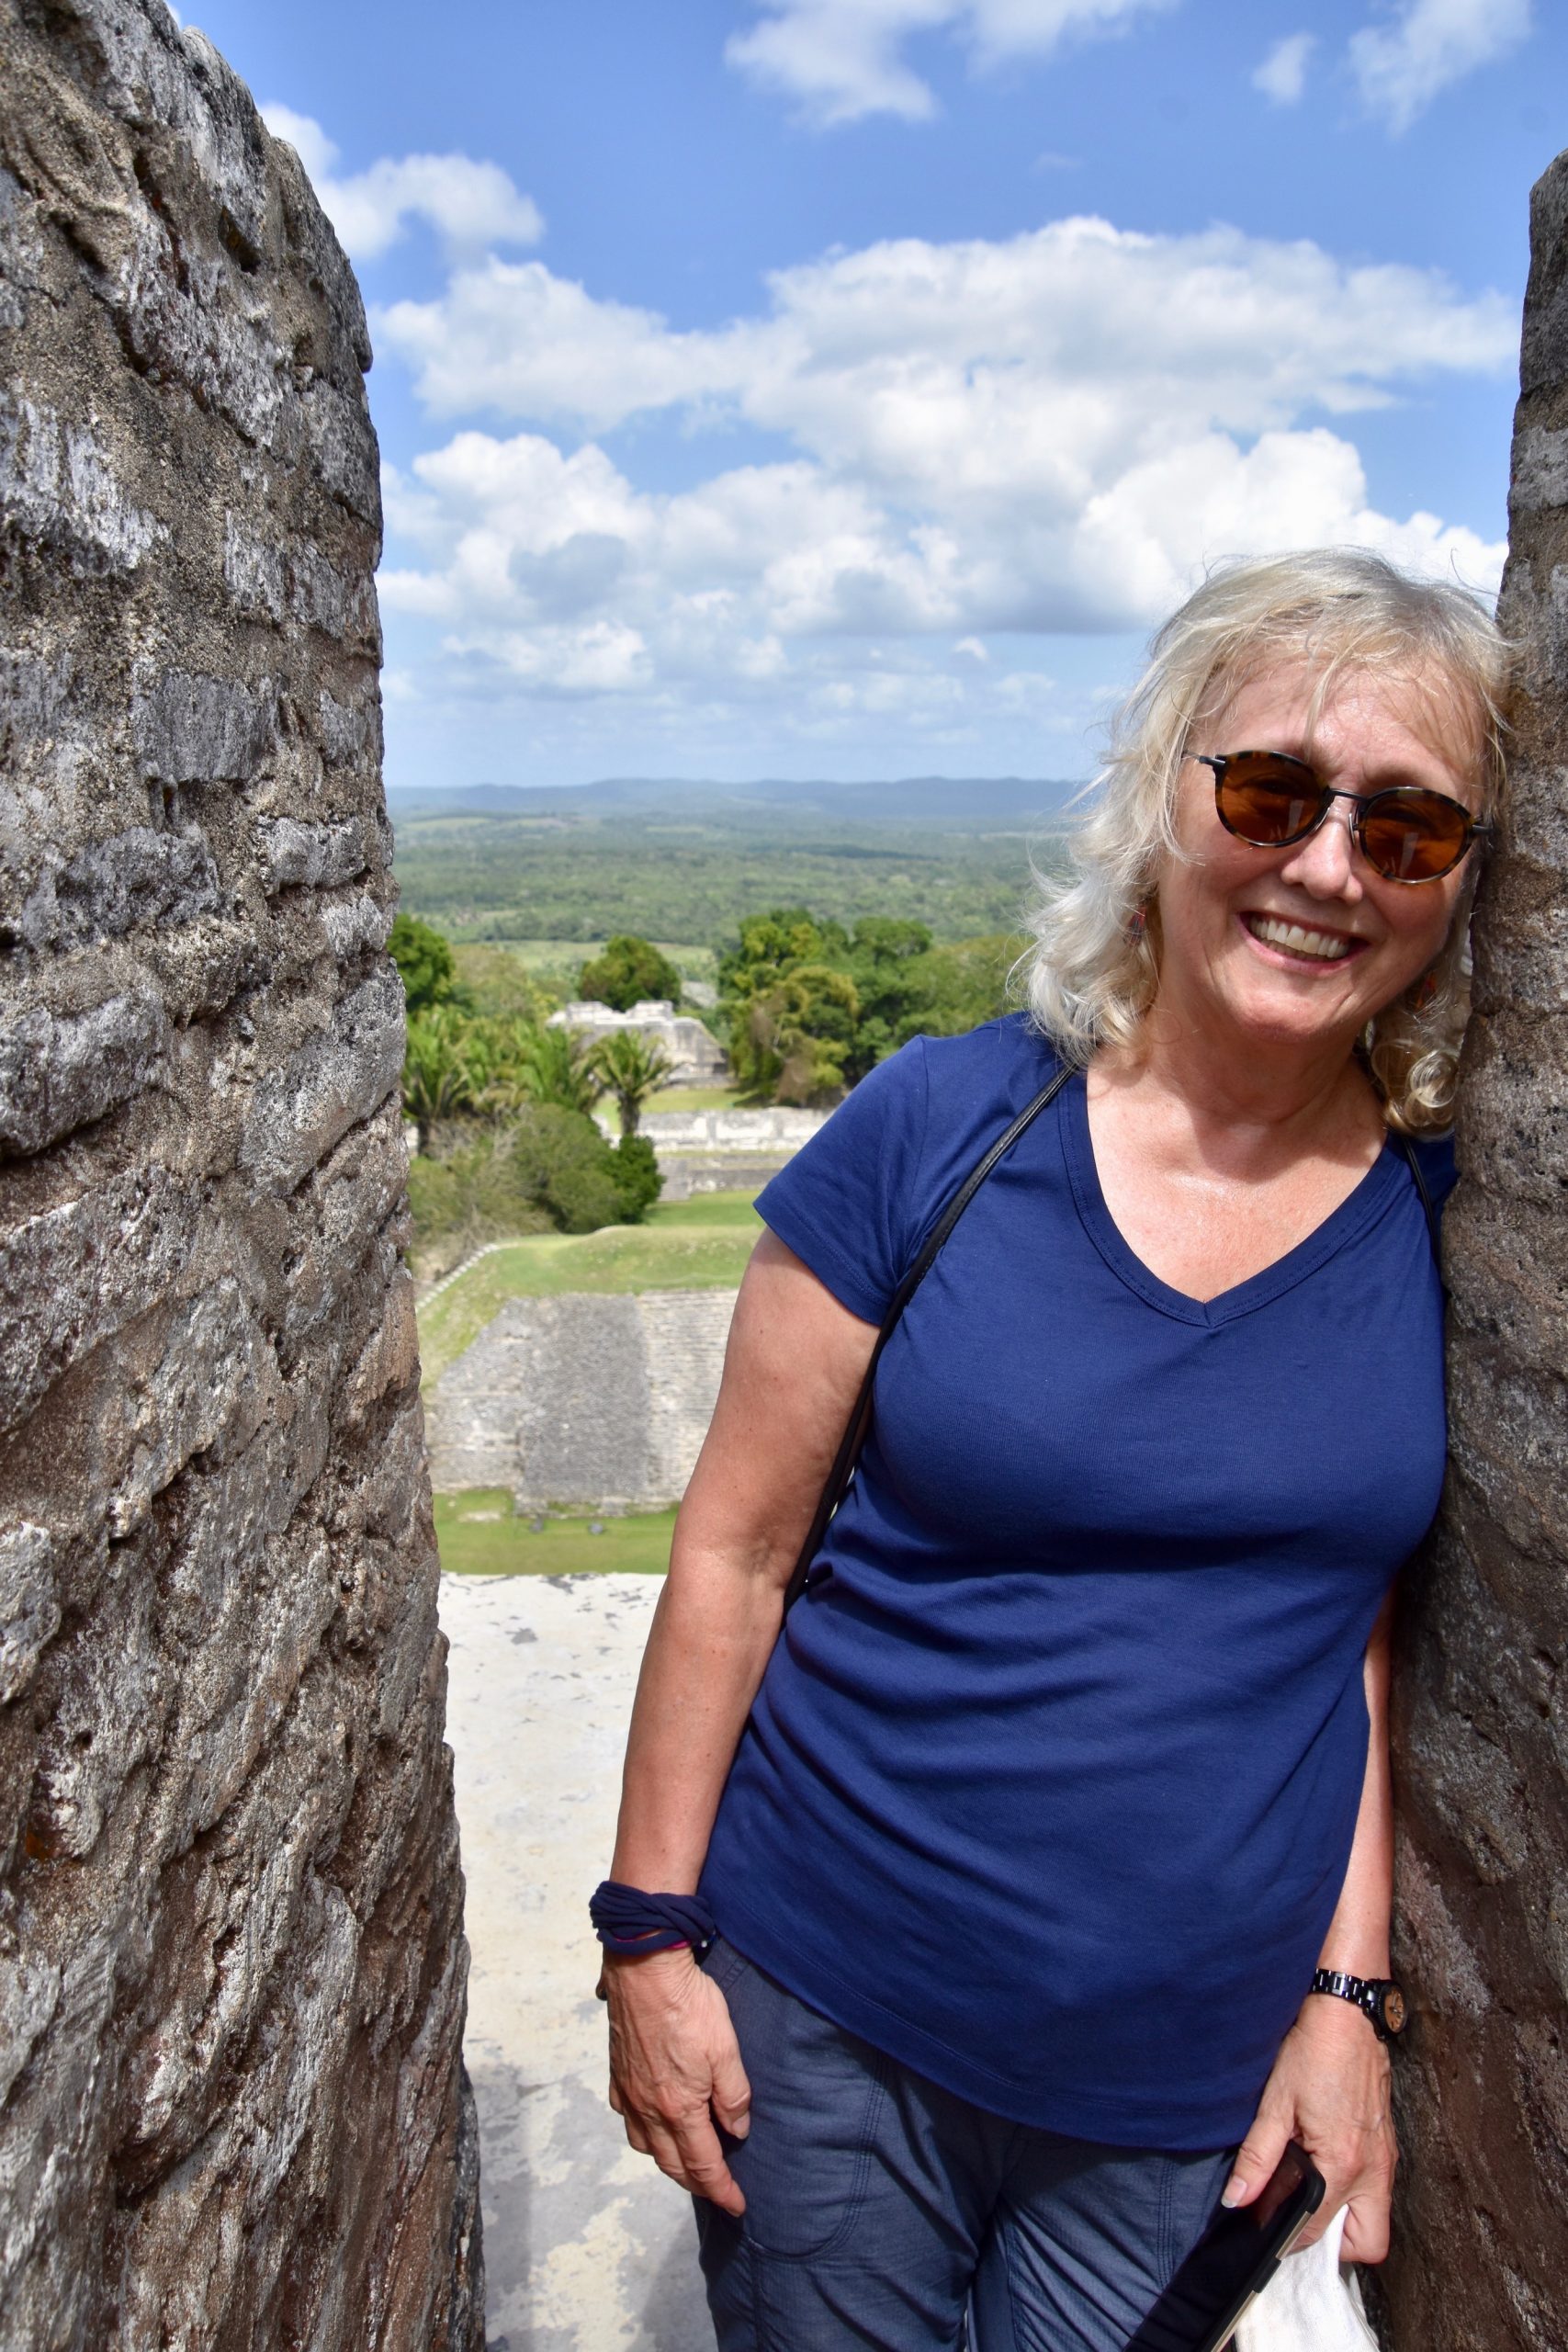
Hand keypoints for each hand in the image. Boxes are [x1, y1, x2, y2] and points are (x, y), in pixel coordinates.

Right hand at [602, 1946, 752, 2215]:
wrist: (644, 1968)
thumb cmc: (688, 2004)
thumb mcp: (726, 2049)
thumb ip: (734, 2096)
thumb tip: (737, 2130)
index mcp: (678, 2109)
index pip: (703, 2165)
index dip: (721, 2190)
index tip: (737, 2206)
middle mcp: (648, 2109)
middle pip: (672, 2163)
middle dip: (696, 2183)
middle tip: (716, 2190)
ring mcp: (628, 2093)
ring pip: (646, 2146)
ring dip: (668, 2161)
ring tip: (687, 2161)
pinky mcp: (617, 2074)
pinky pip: (628, 2120)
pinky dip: (644, 2134)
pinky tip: (653, 2124)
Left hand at [1222, 1995, 1396, 2260]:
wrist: (1347, 2012)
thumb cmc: (1314, 2050)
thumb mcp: (1275, 2102)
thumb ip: (1257, 2157)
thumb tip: (1237, 2199)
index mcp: (1343, 2164)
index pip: (1318, 2229)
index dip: (1289, 2237)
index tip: (1269, 2228)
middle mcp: (1374, 2169)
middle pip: (1368, 2244)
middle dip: (1336, 2245)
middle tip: (1300, 2218)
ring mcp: (1386, 2158)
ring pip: (1377, 2219)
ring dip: (1348, 2220)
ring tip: (1312, 2194)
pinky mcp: (1388, 2145)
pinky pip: (1379, 2191)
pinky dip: (1357, 2194)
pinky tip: (1327, 2168)